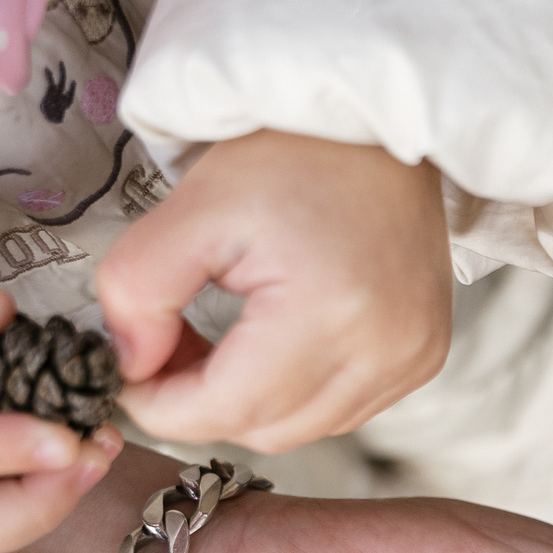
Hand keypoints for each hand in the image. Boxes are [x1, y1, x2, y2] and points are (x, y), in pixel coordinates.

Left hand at [97, 131, 451, 452]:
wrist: (379, 123)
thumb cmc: (288, 156)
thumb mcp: (191, 209)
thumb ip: (137, 291)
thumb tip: (131, 366)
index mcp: (328, 311)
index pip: (226, 408)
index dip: (162, 406)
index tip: (129, 374)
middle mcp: (385, 349)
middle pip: (265, 429)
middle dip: (202, 403)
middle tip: (171, 344)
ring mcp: (412, 358)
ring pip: (303, 430)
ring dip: (251, 402)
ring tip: (226, 340)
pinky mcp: (423, 357)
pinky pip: (342, 410)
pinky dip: (298, 392)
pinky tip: (279, 342)